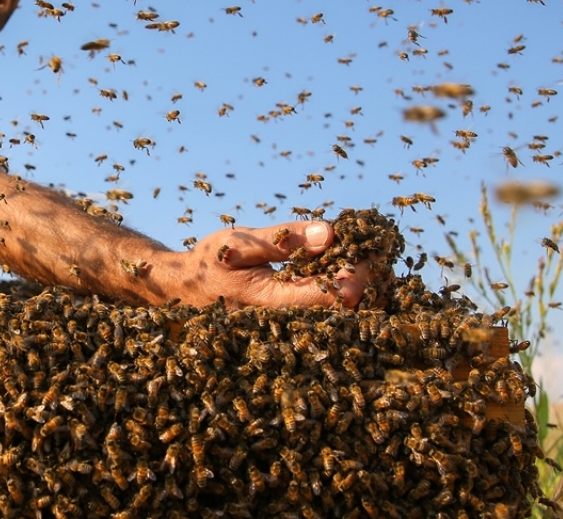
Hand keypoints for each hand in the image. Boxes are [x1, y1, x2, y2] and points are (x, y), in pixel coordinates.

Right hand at [157, 221, 375, 309]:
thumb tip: (330, 233)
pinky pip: (331, 315)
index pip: (339, 296)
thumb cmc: (210, 263)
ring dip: (363, 286)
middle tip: (377, 249)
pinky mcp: (295, 326)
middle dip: (370, 279)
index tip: (371, 245)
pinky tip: (347, 270)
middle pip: (350, 312)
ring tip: (366, 256)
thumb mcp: (241, 243)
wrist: (186, 291)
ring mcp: (293, 329)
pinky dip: (346, 292)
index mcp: (276, 303)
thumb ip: (284, 239)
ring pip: (344, 317)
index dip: (363, 271)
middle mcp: (289, 324)